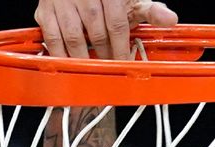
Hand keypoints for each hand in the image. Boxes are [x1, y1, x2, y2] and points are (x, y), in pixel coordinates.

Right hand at [35, 0, 177, 59]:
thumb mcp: (131, 1)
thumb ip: (150, 11)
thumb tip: (170, 20)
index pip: (116, 23)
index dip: (121, 47)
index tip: (124, 64)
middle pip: (95, 31)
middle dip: (104, 56)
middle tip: (109, 72)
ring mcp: (61, 1)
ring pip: (72, 36)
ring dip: (83, 59)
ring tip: (91, 72)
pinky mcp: (44, 11)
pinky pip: (51, 38)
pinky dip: (60, 55)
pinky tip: (69, 65)